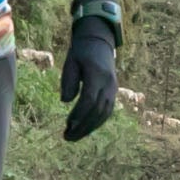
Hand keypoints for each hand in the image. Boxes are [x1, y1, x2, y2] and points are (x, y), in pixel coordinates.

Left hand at [58, 17, 116, 141]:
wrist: (99, 42)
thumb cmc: (81, 52)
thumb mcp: (71, 62)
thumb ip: (68, 81)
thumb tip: (66, 101)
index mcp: (97, 74)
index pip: (89, 99)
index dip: (79, 113)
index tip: (67, 124)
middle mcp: (109, 83)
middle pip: (97, 110)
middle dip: (83, 126)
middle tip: (67, 137)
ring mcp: (113, 88)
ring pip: (104, 114)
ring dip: (89, 128)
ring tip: (74, 136)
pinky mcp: (113, 92)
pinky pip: (107, 111)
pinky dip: (96, 122)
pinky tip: (84, 129)